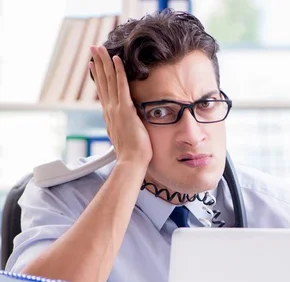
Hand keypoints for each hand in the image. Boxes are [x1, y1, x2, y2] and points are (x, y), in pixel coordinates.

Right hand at [89, 45, 152, 165]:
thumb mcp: (126, 137)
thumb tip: (129, 124)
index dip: (98, 77)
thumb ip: (125, 127)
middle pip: (102, 82)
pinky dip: (119, 71)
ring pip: (109, 80)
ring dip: (104, 62)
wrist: (131, 162)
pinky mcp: (125, 109)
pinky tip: (116, 59)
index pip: (103, 92)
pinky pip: (121, 86)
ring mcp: (116, 109)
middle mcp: (109, 111)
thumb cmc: (133, 154)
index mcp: (110, 116)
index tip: (94, 65)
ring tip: (99, 48)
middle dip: (98, 64)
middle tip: (93, 49)